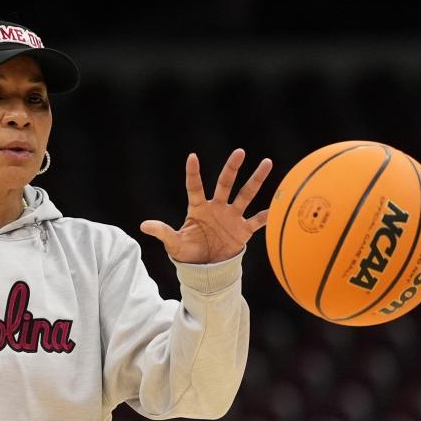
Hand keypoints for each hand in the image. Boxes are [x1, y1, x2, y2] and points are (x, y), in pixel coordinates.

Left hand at [140, 149, 270, 263]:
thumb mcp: (174, 243)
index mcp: (198, 208)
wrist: (205, 268)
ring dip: (256, 180)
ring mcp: (231, 217)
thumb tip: (143, 225)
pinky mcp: (242, 231)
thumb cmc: (187, 253)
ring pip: (245, 194)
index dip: (193, 173)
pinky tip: (277, 206)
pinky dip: (267, 215)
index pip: (195, 187)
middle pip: (225, 183)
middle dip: (232, 168)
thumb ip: (162, 232)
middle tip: (239, 152)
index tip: (192, 157)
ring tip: (266, 162)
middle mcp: (217, 208)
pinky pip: (257, 220)